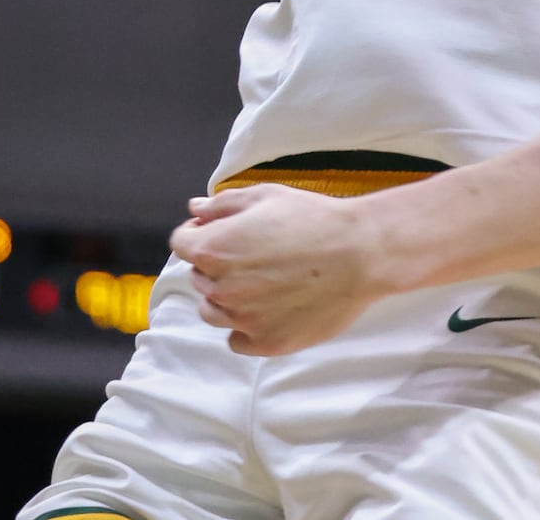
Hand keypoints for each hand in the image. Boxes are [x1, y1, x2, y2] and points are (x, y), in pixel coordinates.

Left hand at [169, 185, 377, 355]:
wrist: (358, 253)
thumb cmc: (312, 218)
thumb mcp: (266, 196)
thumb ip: (223, 205)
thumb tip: (195, 209)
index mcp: (215, 249)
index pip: (181, 243)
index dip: (197, 232)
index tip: (219, 230)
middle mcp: (220, 288)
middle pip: (198, 277)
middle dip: (215, 263)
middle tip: (252, 251)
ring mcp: (241, 320)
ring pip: (213, 311)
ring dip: (226, 296)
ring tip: (261, 281)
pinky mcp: (264, 343)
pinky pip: (237, 338)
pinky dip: (246, 324)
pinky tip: (270, 306)